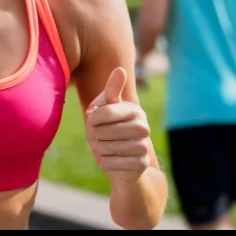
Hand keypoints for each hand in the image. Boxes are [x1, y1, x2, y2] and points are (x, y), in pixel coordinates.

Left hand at [84, 67, 152, 183]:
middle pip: (102, 132)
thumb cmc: (108, 129)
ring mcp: (143, 147)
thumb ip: (111, 91)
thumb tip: (120, 70)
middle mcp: (143, 128)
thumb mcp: (106, 108)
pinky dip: (105, 163)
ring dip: (100, 150)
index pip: (104, 112)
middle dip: (96, 136)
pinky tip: (112, 160)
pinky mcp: (140, 165)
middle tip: (102, 137)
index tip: (93, 121)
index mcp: (135, 111)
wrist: (122, 161)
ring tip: (107, 148)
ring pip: (105, 148)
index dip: (92, 119)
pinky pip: (110, 164)